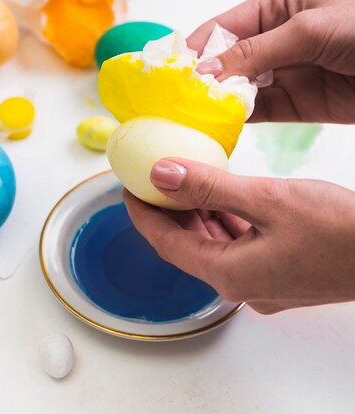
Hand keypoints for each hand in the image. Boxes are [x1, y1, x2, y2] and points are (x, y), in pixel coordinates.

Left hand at [124, 158, 354, 313]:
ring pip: (213, 245)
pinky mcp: (280, 274)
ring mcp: (262, 283)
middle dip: (168, 212)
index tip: (127, 187)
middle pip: (187, 246)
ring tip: (184, 181)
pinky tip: (225, 198)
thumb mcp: (266, 200)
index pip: (166, 243)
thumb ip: (208, 188)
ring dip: (197, 215)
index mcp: (229, 274)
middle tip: (153, 179)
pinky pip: (238, 247)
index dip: (142, 214)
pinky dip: (225, 222)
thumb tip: (159, 175)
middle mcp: (241, 285)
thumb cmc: (340, 230)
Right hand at [187, 0, 354, 122]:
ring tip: (188, 116)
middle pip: (225, 60)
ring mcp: (281, 74)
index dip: (197, 48)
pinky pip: (254, 112)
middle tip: (174, 99)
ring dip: (214, 102)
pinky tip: (216, 126)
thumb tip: (205, 72)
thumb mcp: (309, 30)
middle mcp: (273, 40)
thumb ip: (255, 51)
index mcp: (276, 7)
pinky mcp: (291, 105)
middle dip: (201, 78)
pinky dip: (234, 120)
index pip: (223, 27)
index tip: (172, 72)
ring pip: (235, 89)